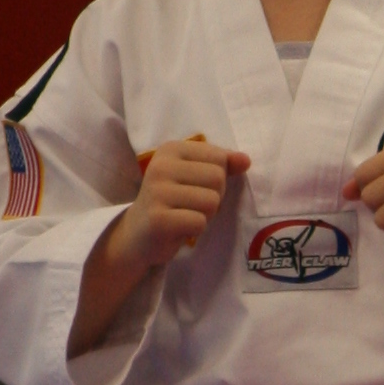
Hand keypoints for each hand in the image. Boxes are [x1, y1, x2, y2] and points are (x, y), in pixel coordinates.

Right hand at [70, 134, 248, 356]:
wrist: (137, 235)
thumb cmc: (172, 203)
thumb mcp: (194, 177)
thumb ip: (221, 165)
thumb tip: (246, 160)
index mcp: (171, 149)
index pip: (220, 158)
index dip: (217, 179)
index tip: (194, 188)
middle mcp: (161, 166)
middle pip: (218, 179)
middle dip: (213, 198)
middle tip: (189, 206)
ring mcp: (157, 192)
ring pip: (212, 201)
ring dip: (205, 215)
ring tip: (184, 216)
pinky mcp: (158, 219)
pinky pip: (200, 222)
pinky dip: (196, 230)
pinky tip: (178, 229)